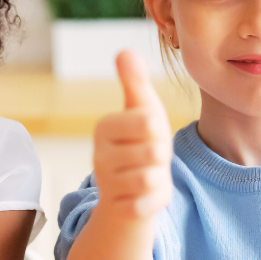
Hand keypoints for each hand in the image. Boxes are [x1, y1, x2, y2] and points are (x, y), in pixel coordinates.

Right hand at [92, 50, 172, 219]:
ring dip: (159, 177)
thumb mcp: (142, 109)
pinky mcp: (119, 209)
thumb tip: (124, 50)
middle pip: (154, 151)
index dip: (158, 129)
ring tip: (147, 174)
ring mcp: (107, 184)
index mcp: (103, 127)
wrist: (131, 192)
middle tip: (149, 157)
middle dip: (161, 155)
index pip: (149, 121)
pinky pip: (148, 203)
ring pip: (152, 177)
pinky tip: (144, 196)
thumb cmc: (140, 143)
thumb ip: (134, 82)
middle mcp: (99, 155)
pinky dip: (155, 200)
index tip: (148, 134)